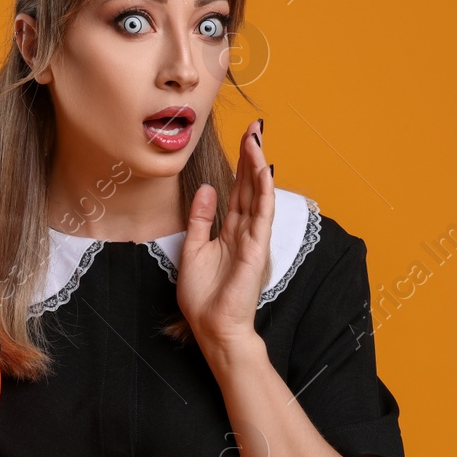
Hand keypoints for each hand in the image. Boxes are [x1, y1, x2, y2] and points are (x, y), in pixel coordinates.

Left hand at [178, 119, 271, 353]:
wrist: (213, 328)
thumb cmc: (203, 297)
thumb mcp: (192, 249)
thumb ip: (200, 219)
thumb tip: (206, 189)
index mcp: (229, 232)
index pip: (237, 191)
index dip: (239, 165)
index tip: (242, 139)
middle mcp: (244, 232)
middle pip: (249, 187)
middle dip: (251, 157)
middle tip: (255, 127)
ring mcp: (253, 239)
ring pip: (257, 196)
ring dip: (258, 167)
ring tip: (257, 140)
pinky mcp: (256, 249)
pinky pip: (262, 215)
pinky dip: (263, 192)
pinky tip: (263, 172)